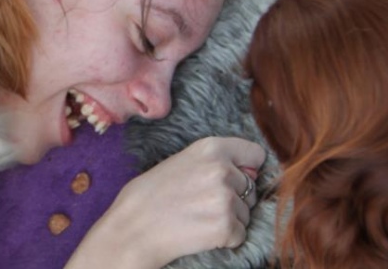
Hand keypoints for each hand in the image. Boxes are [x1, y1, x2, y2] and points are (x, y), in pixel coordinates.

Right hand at [65, 137, 265, 268]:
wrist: (131, 228)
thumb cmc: (149, 195)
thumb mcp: (181, 162)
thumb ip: (214, 162)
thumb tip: (251, 172)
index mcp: (211, 147)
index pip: (255, 154)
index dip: (248, 168)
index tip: (236, 178)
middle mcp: (222, 170)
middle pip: (251, 187)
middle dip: (235, 198)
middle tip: (202, 204)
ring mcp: (226, 199)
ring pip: (246, 213)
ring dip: (229, 219)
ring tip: (198, 218)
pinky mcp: (226, 227)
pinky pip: (240, 234)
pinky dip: (225, 239)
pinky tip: (200, 233)